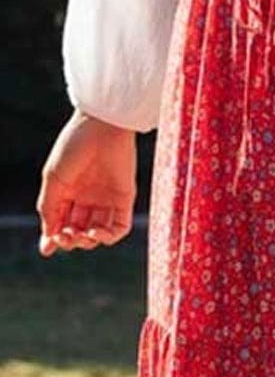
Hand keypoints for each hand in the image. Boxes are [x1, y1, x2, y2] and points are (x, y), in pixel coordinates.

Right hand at [36, 107, 136, 255]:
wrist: (101, 127)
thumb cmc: (74, 148)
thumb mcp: (54, 179)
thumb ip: (49, 209)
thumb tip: (48, 241)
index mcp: (68, 191)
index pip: (61, 222)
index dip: (54, 237)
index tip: (48, 248)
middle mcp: (87, 197)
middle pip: (78, 229)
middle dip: (70, 239)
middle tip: (65, 237)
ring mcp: (107, 199)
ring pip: (98, 232)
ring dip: (88, 241)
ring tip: (81, 235)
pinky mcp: (125, 199)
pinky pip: (119, 227)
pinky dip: (108, 237)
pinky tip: (96, 233)